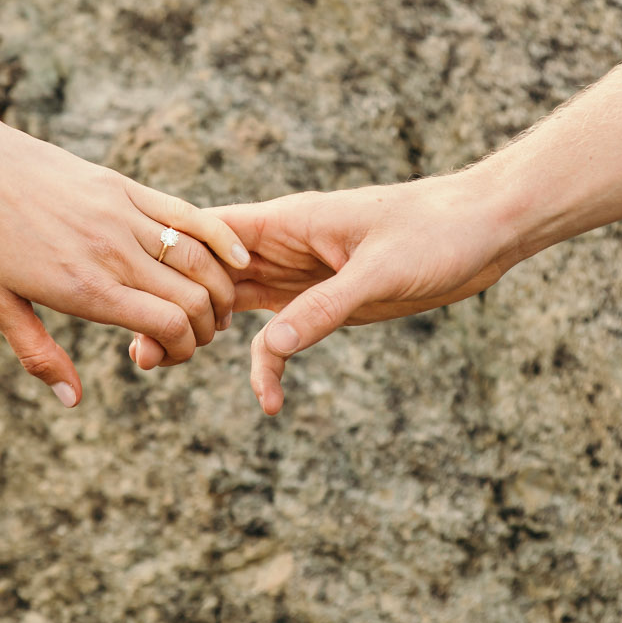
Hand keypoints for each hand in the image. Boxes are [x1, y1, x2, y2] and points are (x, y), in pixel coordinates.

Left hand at [0, 76, 247, 407]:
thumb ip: (39, 354)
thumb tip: (72, 400)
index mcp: (84, 288)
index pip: (168, 325)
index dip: (185, 348)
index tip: (173, 354)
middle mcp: (112, 252)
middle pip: (193, 296)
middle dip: (206, 326)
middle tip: (197, 335)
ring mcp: (122, 214)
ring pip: (198, 257)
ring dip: (219, 288)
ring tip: (215, 306)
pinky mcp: (122, 186)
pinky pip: (186, 213)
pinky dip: (220, 238)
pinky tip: (239, 257)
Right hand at [129, 174, 520, 413]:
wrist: (484, 230)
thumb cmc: (436, 231)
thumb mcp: (379, 272)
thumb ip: (323, 309)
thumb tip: (271, 347)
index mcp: (290, 221)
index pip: (210, 234)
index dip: (170, 262)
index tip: (137, 297)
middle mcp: (287, 247)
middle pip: (211, 277)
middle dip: (175, 311)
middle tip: (140, 354)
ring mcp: (303, 275)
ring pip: (236, 306)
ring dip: (203, 335)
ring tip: (160, 366)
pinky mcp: (325, 302)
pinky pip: (282, 335)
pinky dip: (270, 365)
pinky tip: (268, 400)